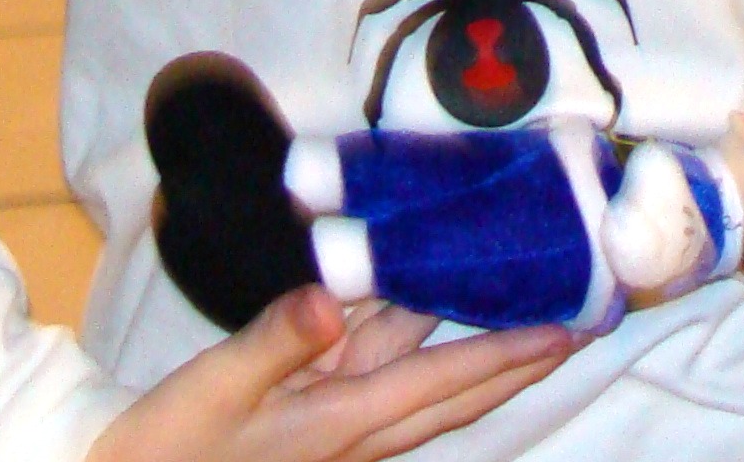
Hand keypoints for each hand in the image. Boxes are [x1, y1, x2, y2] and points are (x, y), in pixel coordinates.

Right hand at [90, 285, 573, 461]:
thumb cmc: (162, 448)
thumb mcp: (212, 389)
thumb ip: (275, 339)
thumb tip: (333, 297)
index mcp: (339, 425)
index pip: (441, 382)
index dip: (506, 355)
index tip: (566, 331)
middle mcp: (353, 430)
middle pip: (454, 389)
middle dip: (518, 357)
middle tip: (580, 319)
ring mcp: (336, 425)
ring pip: (424, 377)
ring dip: (477, 345)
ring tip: (530, 304)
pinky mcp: (314, 416)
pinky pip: (382, 370)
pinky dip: (415, 335)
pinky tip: (429, 298)